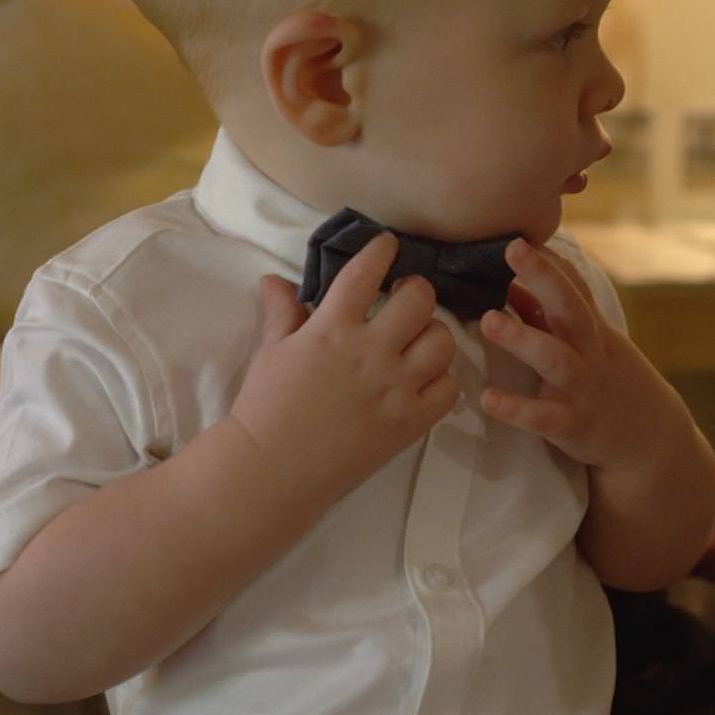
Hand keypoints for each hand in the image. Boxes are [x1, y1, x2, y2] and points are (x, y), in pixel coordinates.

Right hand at [228, 233, 458, 486]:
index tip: (388, 245)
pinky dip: (441, 381)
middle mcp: (371, 352)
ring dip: (433, 334)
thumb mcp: (271, 352)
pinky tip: (423, 380)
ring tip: (417, 340)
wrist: (273, 470)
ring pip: (443, 341)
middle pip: (419, 299)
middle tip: (405, 298)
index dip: (381, 250)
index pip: (365, 272)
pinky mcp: (410, 423)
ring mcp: (395, 388)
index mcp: (332, 328)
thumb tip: (275, 279)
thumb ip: (282, 312)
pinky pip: (449, 390)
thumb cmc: (266, 407)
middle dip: (415, 290)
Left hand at [478, 239, 689, 471]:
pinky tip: (488, 399)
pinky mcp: (574, 425)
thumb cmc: (609, 381)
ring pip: (555, 359)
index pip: (575, 286)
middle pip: (571, 308)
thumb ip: (550, 314)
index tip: (521, 234)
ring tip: (488, 320)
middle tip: (512, 250)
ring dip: (523, 338)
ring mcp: (583, 388)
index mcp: (592, 329)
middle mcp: (591, 352)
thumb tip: (513, 281)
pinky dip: (517, 408)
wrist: (650, 440)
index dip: (550, 261)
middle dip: (544, 278)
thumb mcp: (590, 343)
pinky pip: (543, 417)